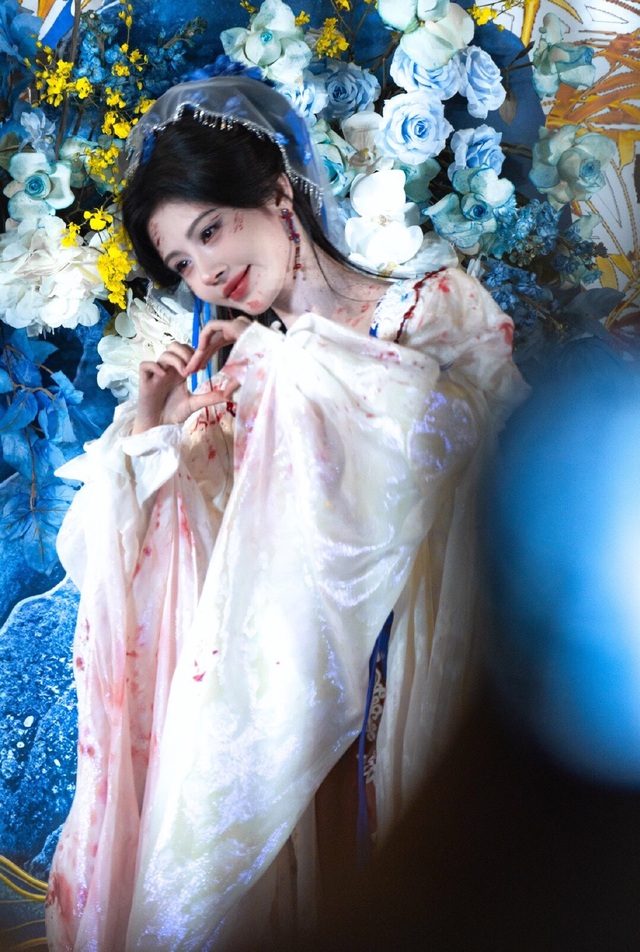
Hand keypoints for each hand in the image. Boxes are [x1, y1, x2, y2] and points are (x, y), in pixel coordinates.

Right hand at [132, 317, 251, 432]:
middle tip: (193, 368)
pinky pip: (145, 365)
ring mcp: (156, 374)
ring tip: (184, 374)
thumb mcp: (194, 404)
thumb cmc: (174, 414)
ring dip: (175, 360)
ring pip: (163, 354)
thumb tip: (229, 395)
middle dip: (185, 352)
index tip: (203, 367)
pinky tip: (163, 376)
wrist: (158, 426)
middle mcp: (168, 369)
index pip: (185, 351)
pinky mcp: (144, 381)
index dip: (194, 353)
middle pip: (173, 346)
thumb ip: (209, 397)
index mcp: (179, 372)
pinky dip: (154, 367)